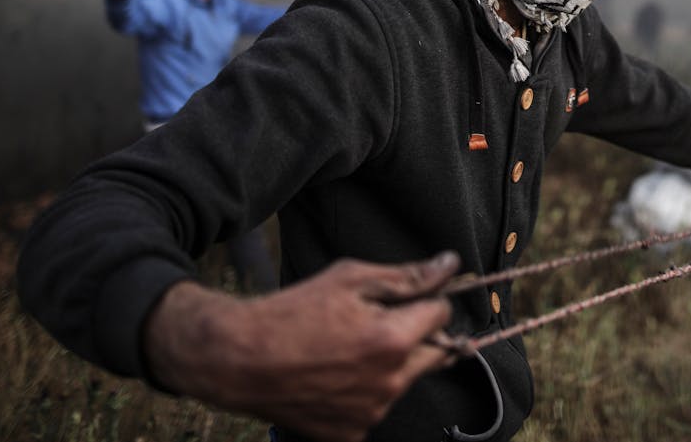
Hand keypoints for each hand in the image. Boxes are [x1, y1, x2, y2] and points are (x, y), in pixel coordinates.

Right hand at [144, 252, 459, 441]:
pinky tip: (335, 375)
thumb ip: (407, 276)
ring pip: (404, 381)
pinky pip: (376, 407)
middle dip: (417, 334)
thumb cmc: (293, 312)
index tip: (407, 295)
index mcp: (392, 340)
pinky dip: (365, 391)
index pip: (443, 314)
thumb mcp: (350, 278)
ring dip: (391, 364)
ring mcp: (371, 414)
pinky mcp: (351, 435)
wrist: (239, 360)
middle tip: (377, 322)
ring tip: (346, 348)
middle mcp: (389, 384)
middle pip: (436, 353)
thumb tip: (451, 265)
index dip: (428, 298)